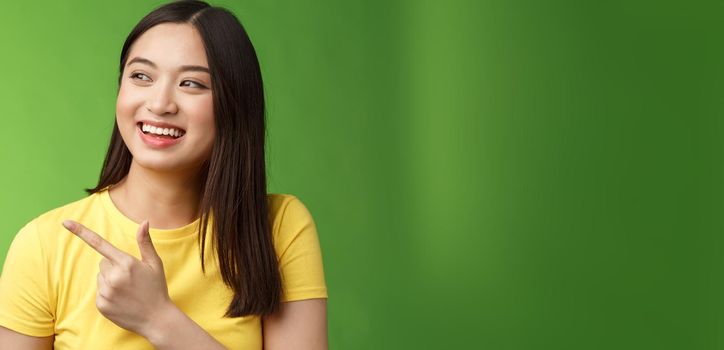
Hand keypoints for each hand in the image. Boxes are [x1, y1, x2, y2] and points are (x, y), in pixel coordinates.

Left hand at [62, 219, 172, 337]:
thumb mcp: (154, 263)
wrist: (156, 318)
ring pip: (100, 277)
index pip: (100, 243)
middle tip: (130, 278)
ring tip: (127, 290)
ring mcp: (106, 291)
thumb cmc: (156, 288)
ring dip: (110, 280)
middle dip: (113, 266)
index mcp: (126, 263)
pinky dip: (108, 293)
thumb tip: (144, 222)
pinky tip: (121, 300)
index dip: (81, 232)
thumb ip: (145, 242)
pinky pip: (99, 291)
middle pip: (103, 262)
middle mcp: (114, 276)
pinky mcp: (101, 304)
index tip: (65, 222)